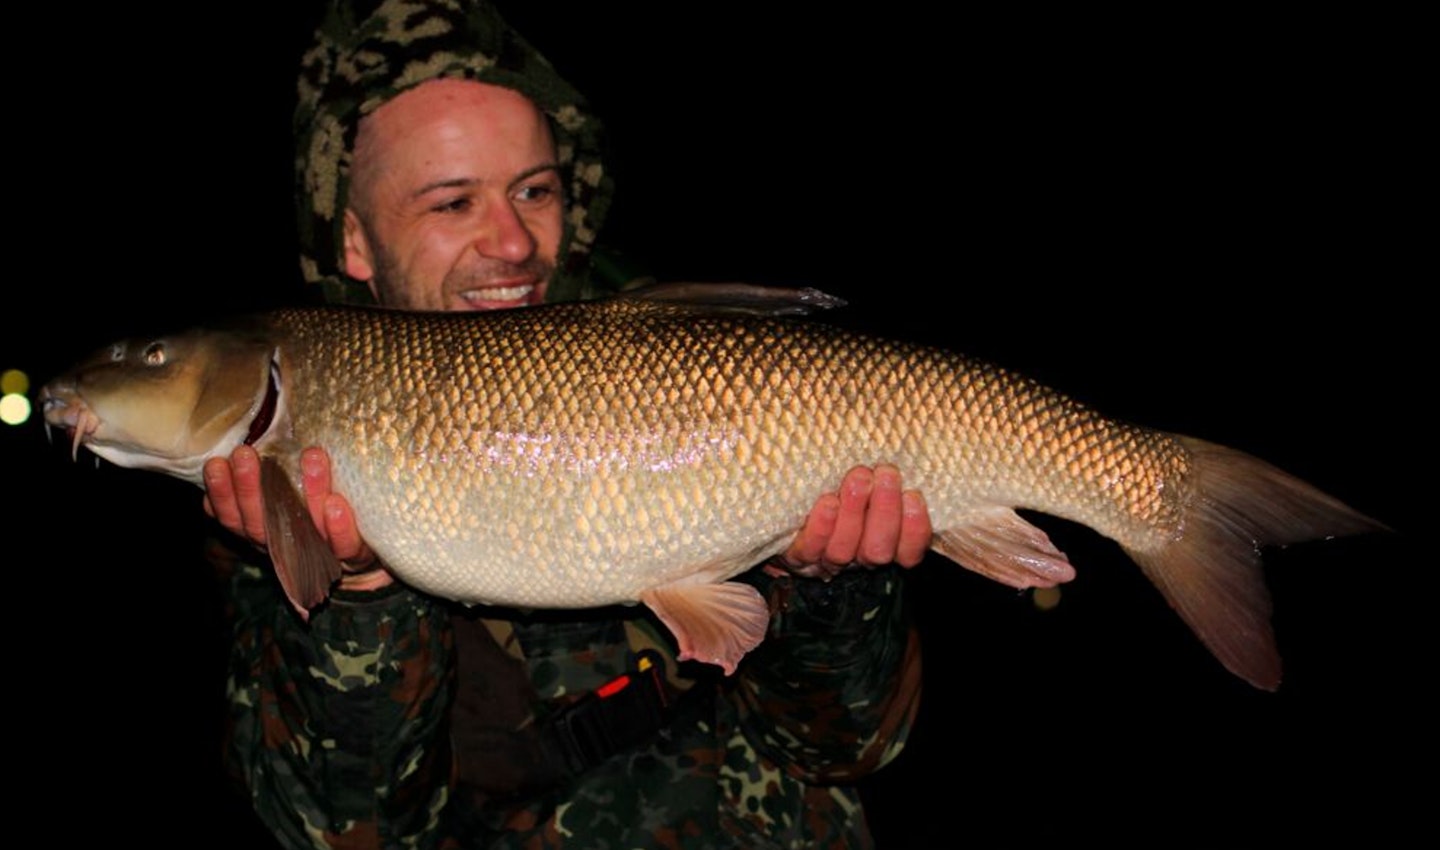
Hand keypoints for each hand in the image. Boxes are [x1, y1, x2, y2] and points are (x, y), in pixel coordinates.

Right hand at [203, 446, 391, 591]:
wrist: (364, 555)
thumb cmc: (317, 511)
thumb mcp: (286, 491)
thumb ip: (269, 473)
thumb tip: (249, 437)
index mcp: (263, 529)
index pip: (233, 516)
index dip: (221, 494)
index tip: (215, 463)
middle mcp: (283, 545)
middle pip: (259, 524)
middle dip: (249, 488)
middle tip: (244, 454)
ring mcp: (317, 553)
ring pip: (303, 531)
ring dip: (307, 494)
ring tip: (311, 456)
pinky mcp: (352, 557)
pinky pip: (344, 545)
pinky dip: (339, 527)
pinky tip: (336, 504)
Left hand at [774, 464, 931, 578]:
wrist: (785, 519)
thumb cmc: (843, 489)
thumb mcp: (872, 483)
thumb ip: (889, 475)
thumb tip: (918, 433)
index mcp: (884, 544)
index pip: (909, 552)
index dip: (915, 529)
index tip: (914, 495)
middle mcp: (859, 558)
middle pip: (878, 549)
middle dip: (885, 511)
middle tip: (886, 474)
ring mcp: (827, 560)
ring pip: (844, 549)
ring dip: (854, 513)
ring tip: (859, 478)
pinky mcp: (797, 556)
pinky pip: (810, 548)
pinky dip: (821, 527)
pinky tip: (828, 502)